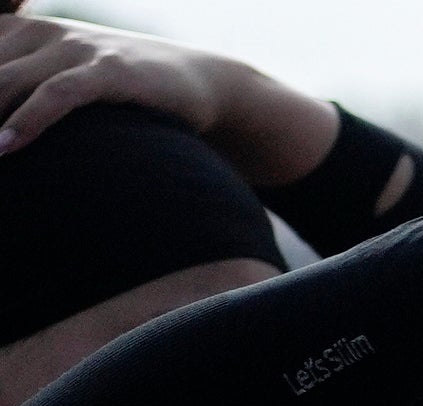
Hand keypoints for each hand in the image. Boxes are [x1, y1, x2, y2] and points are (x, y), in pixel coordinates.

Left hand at [0, 16, 337, 182]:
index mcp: (14, 30)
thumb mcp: (59, 81)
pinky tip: (6, 149)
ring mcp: (69, 48)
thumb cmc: (118, 90)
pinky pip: (55, 95)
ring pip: (3, 82)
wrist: (194, 82)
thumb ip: (16, 91)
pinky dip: (27, 123)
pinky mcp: (103, 71)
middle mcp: (34, 31)